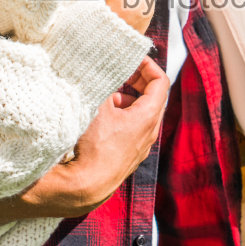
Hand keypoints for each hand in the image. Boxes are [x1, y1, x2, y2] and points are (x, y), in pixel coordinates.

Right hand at [23, 56, 167, 215]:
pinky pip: (131, 130)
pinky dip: (120, 118)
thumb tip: (102, 69)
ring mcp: (140, 147)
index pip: (160, 82)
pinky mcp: (128, 157)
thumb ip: (105, 84)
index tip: (132, 58)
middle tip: (118, 73)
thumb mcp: (98, 105)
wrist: (84, 186)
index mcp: (149, 116)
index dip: (148, 65)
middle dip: (135, 81)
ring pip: (139, 114)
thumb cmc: (93, 145)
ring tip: (103, 97)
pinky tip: (99, 119)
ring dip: (125, 101)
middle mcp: (150, 132)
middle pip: (151, 97)